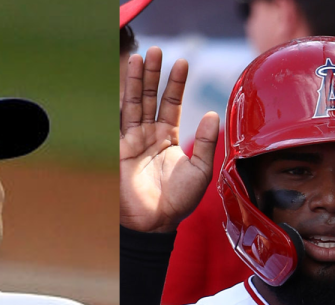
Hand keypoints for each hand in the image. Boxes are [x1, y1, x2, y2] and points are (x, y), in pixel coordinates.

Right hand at [121, 47, 219, 232]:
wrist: (155, 222)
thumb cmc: (178, 202)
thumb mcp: (201, 170)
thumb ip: (206, 143)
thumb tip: (214, 115)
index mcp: (168, 139)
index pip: (171, 104)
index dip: (175, 84)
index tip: (182, 62)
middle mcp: (149, 136)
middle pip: (149, 97)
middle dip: (152, 74)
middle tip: (156, 50)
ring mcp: (133, 141)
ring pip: (133, 103)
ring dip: (135, 80)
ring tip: (139, 56)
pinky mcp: (120, 149)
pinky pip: (120, 119)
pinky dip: (121, 100)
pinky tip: (123, 83)